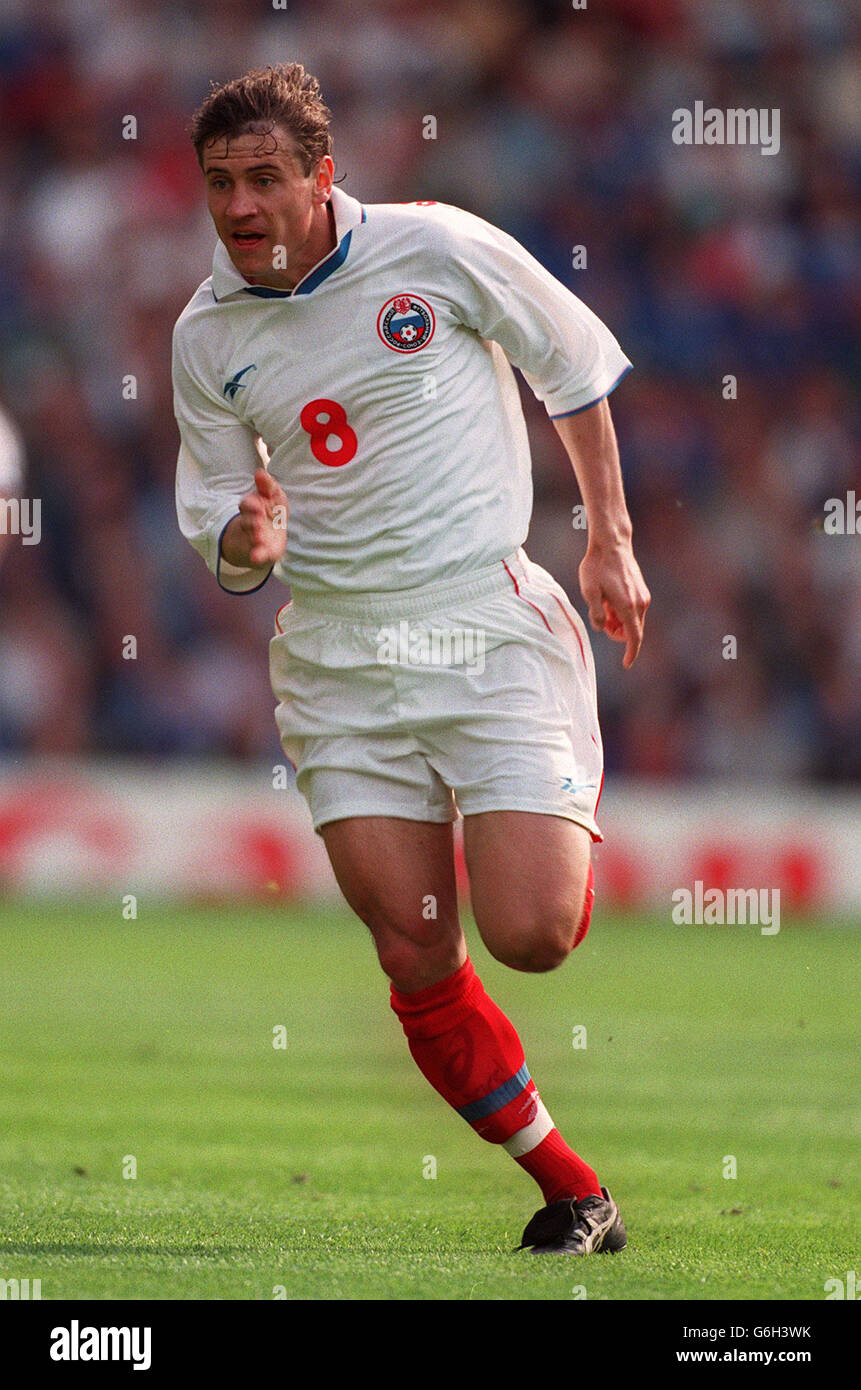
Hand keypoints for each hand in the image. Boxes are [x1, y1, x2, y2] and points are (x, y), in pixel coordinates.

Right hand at [224, 468, 288, 568]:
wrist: (270, 540)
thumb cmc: (273, 514)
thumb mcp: (273, 498)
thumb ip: (268, 486)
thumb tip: (260, 471)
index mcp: (252, 509)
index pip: (247, 505)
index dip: (251, 505)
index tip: (257, 504)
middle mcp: (251, 524)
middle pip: (248, 521)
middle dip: (252, 520)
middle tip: (258, 519)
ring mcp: (254, 540)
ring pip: (252, 538)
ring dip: (255, 537)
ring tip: (259, 537)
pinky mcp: (261, 554)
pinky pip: (257, 555)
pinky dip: (256, 556)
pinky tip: (256, 558)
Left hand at [579, 537, 649, 667]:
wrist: (611, 543)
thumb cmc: (597, 567)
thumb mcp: (589, 592)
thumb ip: (596, 614)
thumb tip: (602, 628)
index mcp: (628, 607)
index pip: (634, 638)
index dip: (630, 653)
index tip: (626, 664)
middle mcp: (640, 603)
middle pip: (632, 631)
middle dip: (617, 633)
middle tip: (601, 620)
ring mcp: (643, 596)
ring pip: (632, 620)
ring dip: (618, 622)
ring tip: (602, 606)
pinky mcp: (641, 590)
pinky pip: (633, 610)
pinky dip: (622, 612)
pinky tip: (608, 600)